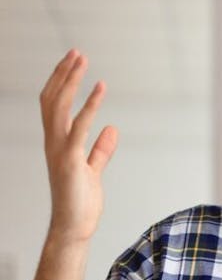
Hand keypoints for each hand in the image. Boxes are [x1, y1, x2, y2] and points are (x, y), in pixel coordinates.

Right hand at [39, 49, 118, 243]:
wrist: (74, 227)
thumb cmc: (81, 202)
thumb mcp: (94, 170)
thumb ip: (101, 150)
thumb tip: (111, 129)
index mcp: (57, 143)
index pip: (53, 105)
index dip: (61, 82)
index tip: (73, 62)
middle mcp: (53, 142)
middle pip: (52, 99)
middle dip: (63, 74)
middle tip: (76, 52)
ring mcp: (59, 150)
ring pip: (59, 107)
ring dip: (71, 81)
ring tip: (82, 60)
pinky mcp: (71, 160)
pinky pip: (79, 126)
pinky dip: (89, 105)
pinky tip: (100, 88)